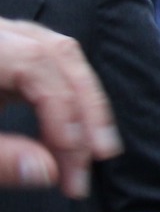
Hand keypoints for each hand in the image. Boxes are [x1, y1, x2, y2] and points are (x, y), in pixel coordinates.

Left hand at [0, 19, 121, 196]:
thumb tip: (47, 172)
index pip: (38, 65)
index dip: (64, 112)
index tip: (72, 161)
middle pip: (59, 53)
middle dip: (87, 105)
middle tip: (98, 156)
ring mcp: (2, 40)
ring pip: (59, 53)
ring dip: (83, 98)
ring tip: (93, 145)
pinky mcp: (4, 53)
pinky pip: (46, 61)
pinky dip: (67, 91)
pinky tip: (69, 126)